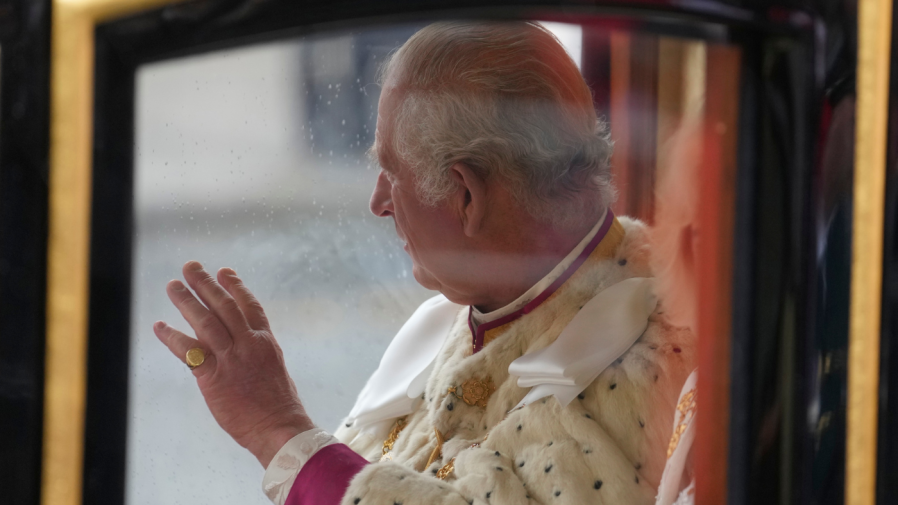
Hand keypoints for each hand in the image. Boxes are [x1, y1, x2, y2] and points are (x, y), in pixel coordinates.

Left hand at [154, 261, 314, 467]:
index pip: (249, 306)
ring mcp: (231, 358)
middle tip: (190, 267)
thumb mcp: (273, 370)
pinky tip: (159, 326)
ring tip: (173, 286)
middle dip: (206, 284)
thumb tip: (241, 348)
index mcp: (265, 342)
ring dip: (187, 301)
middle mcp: (248, 344)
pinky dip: (172, 337)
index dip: (235, 286)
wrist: (278, 426)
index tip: (224, 271)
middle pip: (224, 306)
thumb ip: (256, 353)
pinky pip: (188, 351)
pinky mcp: (213, 376)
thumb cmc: (278, 405)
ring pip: (206, 321)